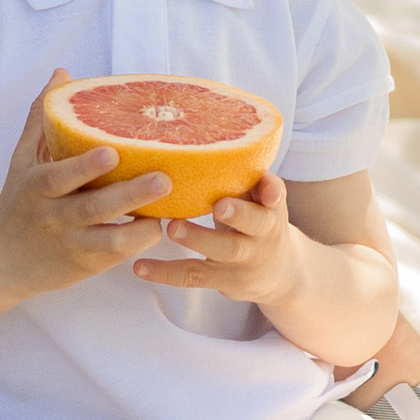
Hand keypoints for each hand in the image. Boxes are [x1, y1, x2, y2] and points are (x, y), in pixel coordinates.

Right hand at [0, 77, 167, 304]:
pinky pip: (118, 255)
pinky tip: (159, 224)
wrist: (2, 261)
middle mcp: (54, 217)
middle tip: (163, 179)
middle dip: (129, 195)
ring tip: (167, 209)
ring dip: (142, 227)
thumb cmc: (19, 201)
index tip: (112, 151)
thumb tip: (62, 74)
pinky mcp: (88, 265)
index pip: (59, 177)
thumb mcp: (22, 160)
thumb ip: (41, 119)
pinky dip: (139, 242)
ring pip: (111, 240)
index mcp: (37, 187)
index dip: (84, 166)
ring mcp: (73, 244)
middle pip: (93, 208)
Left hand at [131, 167, 297, 305]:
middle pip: (254, 226)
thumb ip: (246, 176)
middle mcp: (262, 236)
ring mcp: (242, 261)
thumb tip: (208, 138)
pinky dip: (165, 272)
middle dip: (237, 215)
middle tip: (218, 205)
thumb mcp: (261, 200)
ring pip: (221, 252)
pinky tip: (140, 266)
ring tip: (171, 227)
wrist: (279, 272)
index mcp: (271, 209)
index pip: (277, 198)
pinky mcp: (221, 280)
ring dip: (197, 238)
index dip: (273, 192)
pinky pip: (192, 276)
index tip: (268, 191)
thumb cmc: (258, 221)